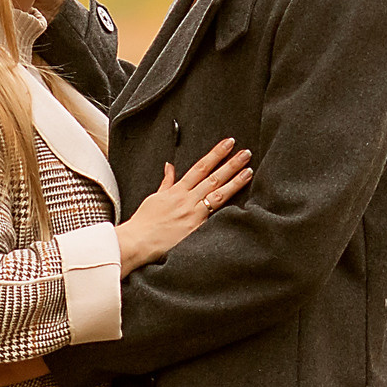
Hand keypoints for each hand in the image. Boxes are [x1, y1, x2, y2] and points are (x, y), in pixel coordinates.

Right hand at [114, 137, 252, 273]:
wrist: (137, 242)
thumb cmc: (144, 223)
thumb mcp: (154, 198)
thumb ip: (166, 183)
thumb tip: (170, 167)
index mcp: (177, 190)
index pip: (201, 167)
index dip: (216, 154)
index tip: (228, 143)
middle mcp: (187, 200)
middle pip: (213, 178)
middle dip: (231, 164)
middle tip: (246, 153)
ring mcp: (193, 214)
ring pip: (218, 195)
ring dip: (235, 182)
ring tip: (248, 171)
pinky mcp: (196, 230)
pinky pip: (215, 218)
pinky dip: (227, 210)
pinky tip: (242, 203)